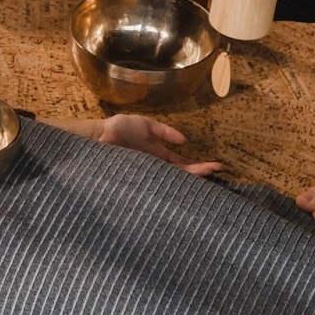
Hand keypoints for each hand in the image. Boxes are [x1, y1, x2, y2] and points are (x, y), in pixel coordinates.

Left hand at [51, 115, 223, 175]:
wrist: (97, 137)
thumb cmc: (118, 129)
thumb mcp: (146, 125)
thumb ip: (164, 132)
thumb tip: (185, 140)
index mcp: (158, 156)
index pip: (182, 164)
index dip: (199, 166)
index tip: (217, 166)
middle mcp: (154, 169)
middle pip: (181, 176)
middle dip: (200, 174)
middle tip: (217, 172)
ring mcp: (146, 175)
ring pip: (171, 182)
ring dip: (189, 181)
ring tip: (205, 177)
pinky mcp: (137, 179)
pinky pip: (155, 186)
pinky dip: (168, 188)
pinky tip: (182, 188)